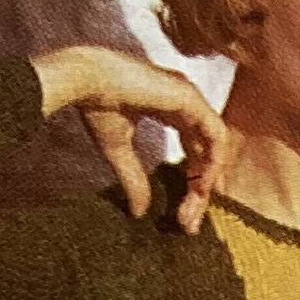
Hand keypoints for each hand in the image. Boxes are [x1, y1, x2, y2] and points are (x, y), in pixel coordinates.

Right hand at [31, 46, 228, 234]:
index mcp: (170, 108)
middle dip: (200, 187)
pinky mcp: (190, 99)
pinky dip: (212, 161)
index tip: (187, 211)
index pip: (193, 148)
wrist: (85, 80)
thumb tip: (139, 211)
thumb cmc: (96, 103)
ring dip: (207, 178)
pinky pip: (214, 135)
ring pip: (214, 145)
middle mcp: (186, 103)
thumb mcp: (118, 149)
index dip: (193, 179)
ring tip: (195, 208)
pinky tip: (202, 186)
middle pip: (205, 150)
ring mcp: (191, 99)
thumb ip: (134, 178)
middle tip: (190, 220)